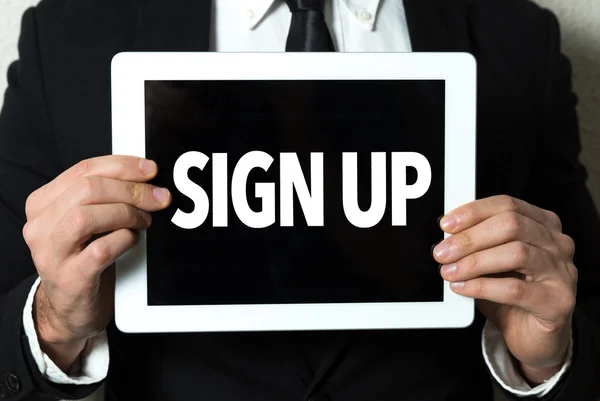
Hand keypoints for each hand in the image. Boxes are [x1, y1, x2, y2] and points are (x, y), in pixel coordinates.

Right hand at [23, 156, 171, 369]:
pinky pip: (101, 250)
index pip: (83, 170)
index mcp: (43, 204)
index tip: (150, 169)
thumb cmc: (84, 258)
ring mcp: (51, 253)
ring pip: (87, 217)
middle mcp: (40, 226)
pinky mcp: (69, 278)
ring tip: (145, 220)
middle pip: (87, 190)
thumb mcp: (87, 222)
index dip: (121, 166)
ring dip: (126, 213)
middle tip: (159, 197)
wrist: (69, 308)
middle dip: (131, 189)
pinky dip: (124, 240)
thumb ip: (104, 196)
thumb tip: (146, 176)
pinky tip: (133, 240)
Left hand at [434, 195, 576, 383]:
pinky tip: (462, 287)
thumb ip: (478, 244)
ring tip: (449, 271)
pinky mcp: (557, 301)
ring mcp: (561, 271)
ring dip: (475, 262)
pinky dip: (482, 286)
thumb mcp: (493, 261)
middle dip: (470, 238)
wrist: (534, 335)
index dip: (473, 212)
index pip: (507, 205)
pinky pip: (515, 289)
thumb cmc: (512, 293)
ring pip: (516, 253)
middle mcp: (557, 243)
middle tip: (442, 252)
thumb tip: (447, 235)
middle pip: (511, 225)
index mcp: (542, 224)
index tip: (446, 224)